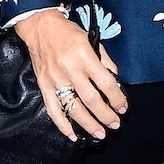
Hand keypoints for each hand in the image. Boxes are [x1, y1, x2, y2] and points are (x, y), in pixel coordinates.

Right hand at [14, 9, 126, 141]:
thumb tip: (115, 81)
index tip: (123, 107)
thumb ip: (104, 61)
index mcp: (84, 56)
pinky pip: (53, 110)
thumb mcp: (92, 40)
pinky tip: (72, 135)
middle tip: (115, 125)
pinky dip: (62, 125)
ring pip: (73, 108)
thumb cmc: (69, 33)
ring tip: (100, 134)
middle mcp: (69, 70)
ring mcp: (55, 80)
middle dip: (105, 114)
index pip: (105, 82)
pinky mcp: (43, 86)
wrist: (41, 28)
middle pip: (91, 99)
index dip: (116, 97)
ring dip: (88, 124)